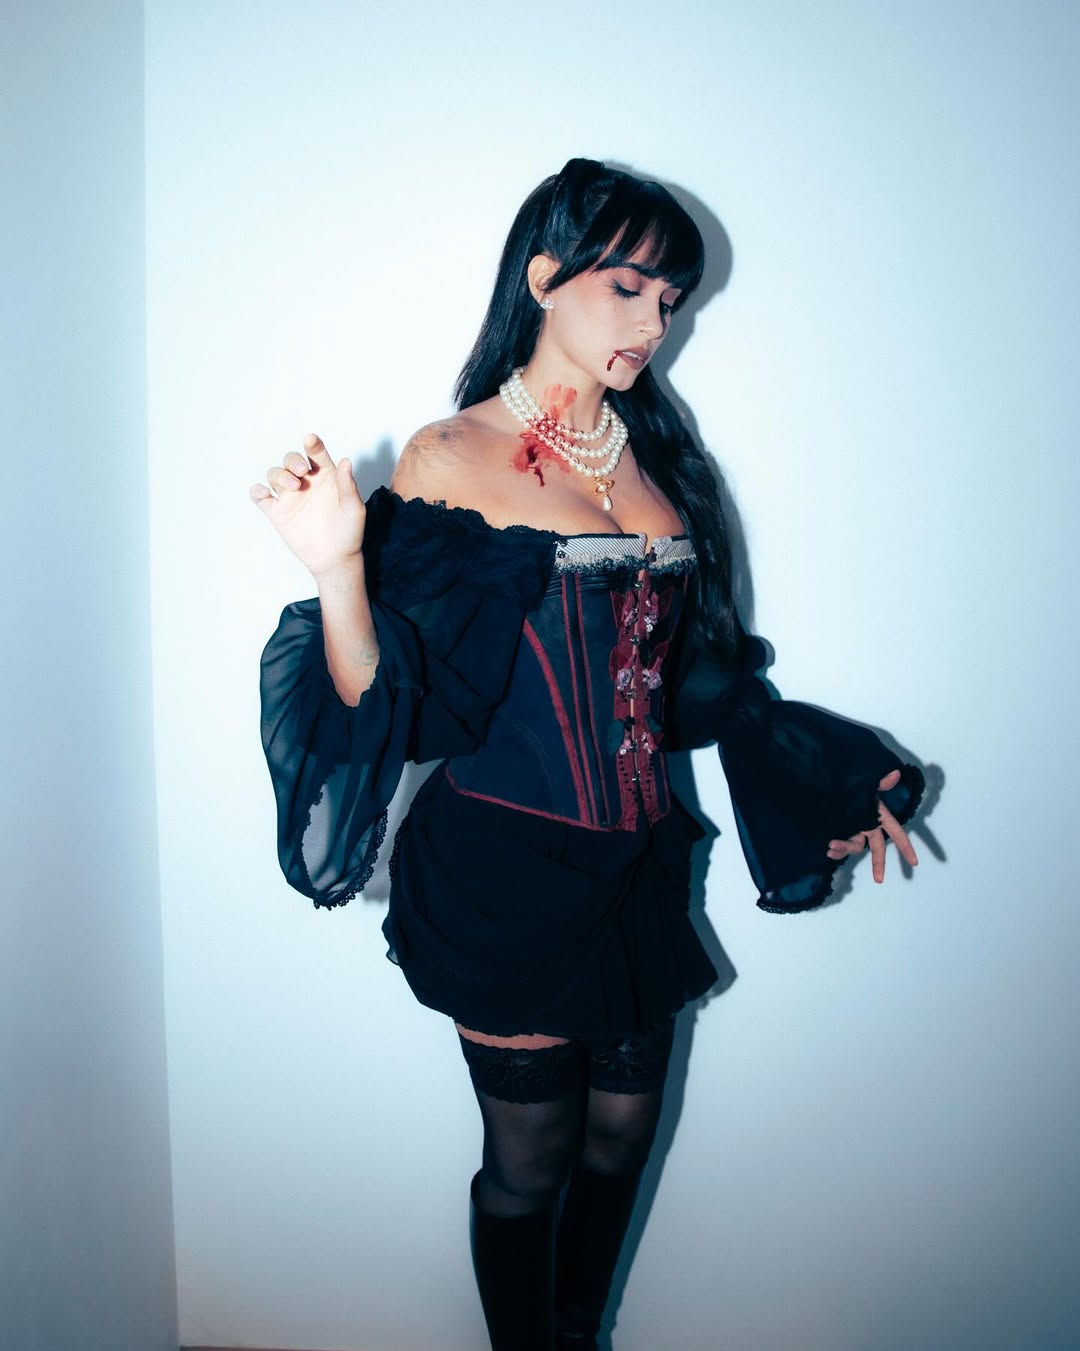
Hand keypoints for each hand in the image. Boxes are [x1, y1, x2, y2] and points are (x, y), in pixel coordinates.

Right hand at [250, 434, 365, 579]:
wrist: (335, 559)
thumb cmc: (349, 532)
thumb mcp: (354, 509)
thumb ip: (348, 485)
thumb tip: (346, 461)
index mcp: (325, 477)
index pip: (316, 454)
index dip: (313, 445)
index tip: (311, 440)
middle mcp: (305, 483)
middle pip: (290, 460)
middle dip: (293, 460)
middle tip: (302, 472)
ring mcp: (290, 497)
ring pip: (274, 474)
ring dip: (280, 475)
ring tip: (293, 486)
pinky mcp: (277, 513)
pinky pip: (259, 497)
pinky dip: (256, 491)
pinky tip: (264, 493)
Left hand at [826, 769, 918, 882]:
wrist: (824, 783)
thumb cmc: (850, 783)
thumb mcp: (865, 783)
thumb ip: (880, 782)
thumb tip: (895, 773)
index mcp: (878, 814)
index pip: (896, 831)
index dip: (905, 846)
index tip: (915, 862)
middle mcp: (867, 824)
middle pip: (877, 847)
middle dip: (879, 863)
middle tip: (879, 880)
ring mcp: (854, 829)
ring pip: (855, 847)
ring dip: (845, 849)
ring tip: (831, 848)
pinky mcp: (840, 832)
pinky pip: (842, 846)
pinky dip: (837, 850)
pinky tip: (829, 850)